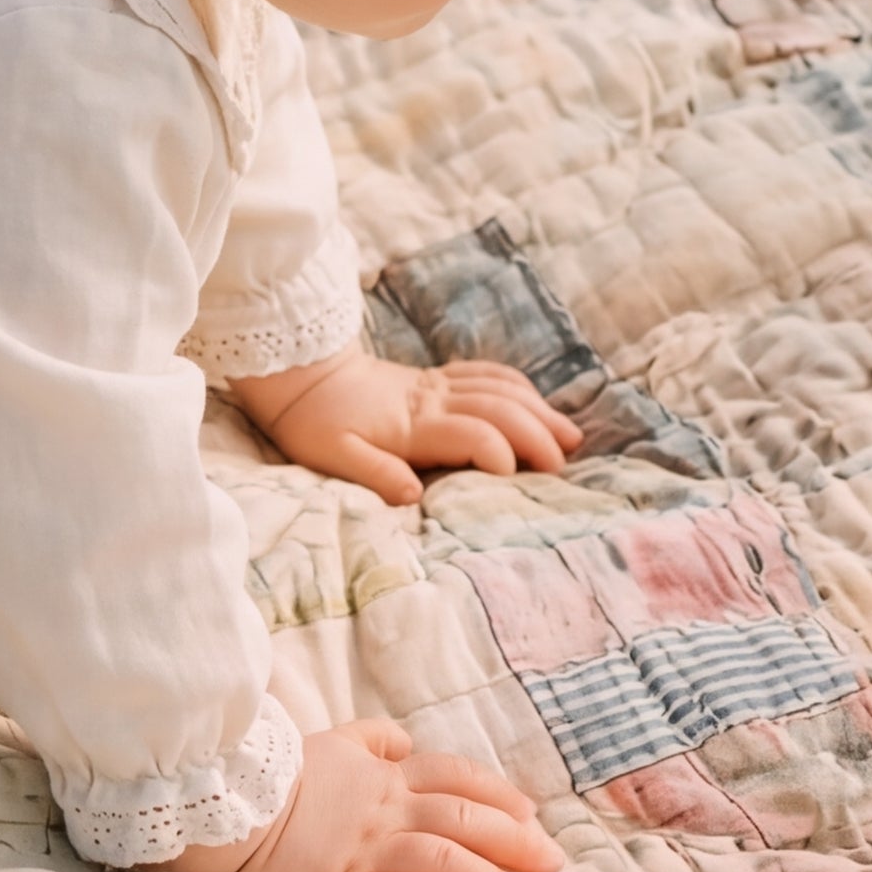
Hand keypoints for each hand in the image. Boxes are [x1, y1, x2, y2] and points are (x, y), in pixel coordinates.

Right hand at [175, 715, 558, 871]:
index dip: (497, 794)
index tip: (532, 814)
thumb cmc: (272, 774)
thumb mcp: (327, 741)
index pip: (454, 777)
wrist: (223, 801)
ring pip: (442, 862)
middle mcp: (383, 810)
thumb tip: (406, 742)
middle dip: (516, 843)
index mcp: (382, 776)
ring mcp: (363, 848)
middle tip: (554, 866)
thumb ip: (371, 739)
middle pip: (463, 822)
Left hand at [230, 350, 578, 507]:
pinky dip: (518, 387)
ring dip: (538, 411)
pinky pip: (487, 374)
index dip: (498, 451)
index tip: (515, 477)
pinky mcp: (436, 379)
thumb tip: (414, 497)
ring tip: (570, 437)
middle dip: (536, 434)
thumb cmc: (314, 423)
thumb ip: (376, 473)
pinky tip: (537, 404)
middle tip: (562, 466)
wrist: (302, 374)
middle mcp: (433, 400)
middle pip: (500, 408)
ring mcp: (438, 385)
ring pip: (502, 389)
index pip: (472, 432)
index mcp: (412, 424)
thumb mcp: (332, 456)